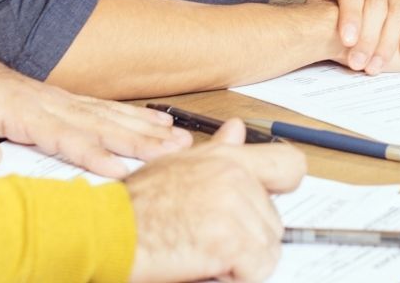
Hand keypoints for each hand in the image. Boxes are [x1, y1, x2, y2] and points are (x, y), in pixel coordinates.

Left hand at [0, 47, 190, 177]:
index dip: (96, 154)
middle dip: (141, 140)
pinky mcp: (64, 101)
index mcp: (26, 110)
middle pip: (102, 124)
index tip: (124, 170)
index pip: (67, 137)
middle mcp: (52, 103)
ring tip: (179, 138)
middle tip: (177, 151)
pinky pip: (105, 108)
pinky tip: (157, 121)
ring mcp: (61, 100)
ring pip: (110, 115)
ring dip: (146, 129)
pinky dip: (133, 116)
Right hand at [126, 119, 305, 282]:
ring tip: (204, 249)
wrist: (110, 230)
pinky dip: (236, 277)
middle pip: (275, 221)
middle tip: (210, 237)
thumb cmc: (137, 203)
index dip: (286, 188)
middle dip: (249, 238)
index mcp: (227, 157)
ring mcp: (234, 207)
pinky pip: (258, 270)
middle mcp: (235, 177)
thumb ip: (216, 151)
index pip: (289, 164)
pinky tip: (206, 265)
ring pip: (268, 249)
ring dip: (240, 260)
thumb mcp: (178, 164)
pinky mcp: (229, 241)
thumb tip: (237, 130)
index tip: (268, 206)